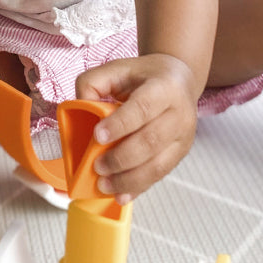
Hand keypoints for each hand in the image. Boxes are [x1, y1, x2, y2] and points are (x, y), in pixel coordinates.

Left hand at [75, 54, 198, 202]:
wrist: (179, 80)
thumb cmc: (144, 76)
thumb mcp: (117, 68)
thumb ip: (93, 83)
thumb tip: (79, 107)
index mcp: (164, 87)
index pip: (143, 108)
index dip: (120, 124)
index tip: (97, 136)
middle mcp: (179, 113)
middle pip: (151, 141)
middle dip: (120, 158)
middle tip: (97, 166)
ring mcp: (183, 136)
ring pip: (158, 165)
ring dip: (128, 179)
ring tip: (104, 184)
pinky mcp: (181, 153)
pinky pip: (159, 175)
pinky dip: (138, 187)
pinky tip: (120, 195)